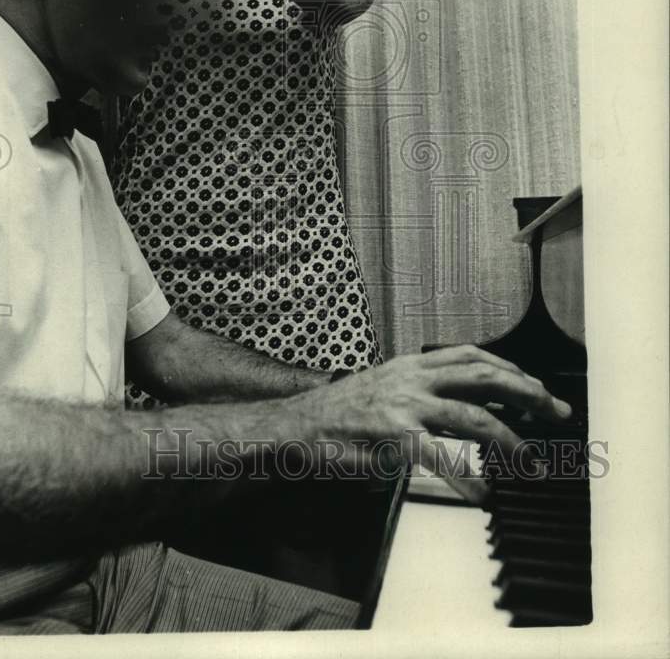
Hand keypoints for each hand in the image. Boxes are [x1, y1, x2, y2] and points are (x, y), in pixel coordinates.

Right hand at [306, 345, 572, 503]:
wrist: (295, 423)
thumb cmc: (337, 414)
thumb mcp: (383, 389)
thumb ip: (420, 396)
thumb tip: (463, 414)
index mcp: (411, 364)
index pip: (472, 355)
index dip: (509, 368)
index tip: (534, 386)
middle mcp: (412, 377)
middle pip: (484, 375)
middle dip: (526, 393)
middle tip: (555, 411)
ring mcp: (403, 404)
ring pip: (472, 416)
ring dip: (509, 439)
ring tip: (530, 459)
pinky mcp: (392, 435)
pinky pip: (439, 457)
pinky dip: (466, 477)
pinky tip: (481, 495)